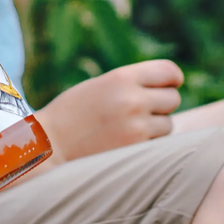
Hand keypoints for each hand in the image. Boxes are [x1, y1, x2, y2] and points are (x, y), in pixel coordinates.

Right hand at [36, 60, 184, 163]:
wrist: (50, 145)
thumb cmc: (74, 113)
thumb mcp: (101, 85)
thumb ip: (133, 84)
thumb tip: (173, 88)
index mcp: (121, 78)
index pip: (168, 71)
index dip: (172, 78)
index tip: (171, 84)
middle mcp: (132, 100)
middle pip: (173, 98)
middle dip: (162, 104)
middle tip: (142, 109)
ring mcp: (136, 128)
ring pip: (168, 124)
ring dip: (155, 127)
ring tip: (127, 128)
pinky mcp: (136, 153)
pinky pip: (158, 145)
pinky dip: (148, 144)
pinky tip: (125, 143)